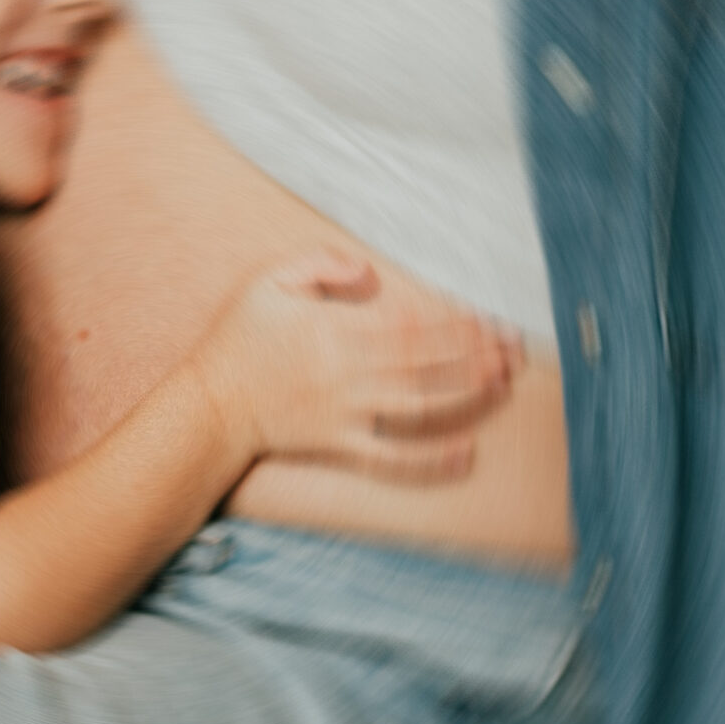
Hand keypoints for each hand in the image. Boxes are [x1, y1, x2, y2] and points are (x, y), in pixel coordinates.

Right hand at [196, 249, 519, 482]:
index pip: (410, 326)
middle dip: (474, 355)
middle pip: (426, 365)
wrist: (209, 405)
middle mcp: (348, 375)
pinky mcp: (339, 446)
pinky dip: (430, 460)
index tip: (487, 317)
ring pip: (419, 407)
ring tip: (503, 383)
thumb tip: (369, 270)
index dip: (454, 323)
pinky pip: (391, 458)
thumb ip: (317, 263)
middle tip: (515, 348)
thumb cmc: (238, 338)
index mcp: (335, 332)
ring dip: (465, 396)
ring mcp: (346, 415)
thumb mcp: (266, 280)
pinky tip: (465, 454)